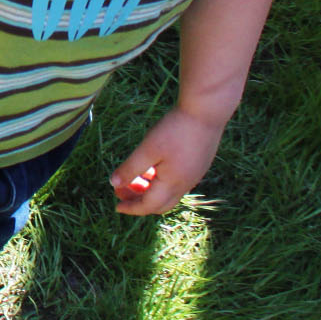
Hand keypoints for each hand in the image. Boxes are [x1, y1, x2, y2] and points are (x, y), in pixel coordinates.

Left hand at [109, 106, 227, 215]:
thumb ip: (130, 169)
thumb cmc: (175, 130)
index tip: (116, 207)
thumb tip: (114, 184)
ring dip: (149, 190)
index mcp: (173, 184)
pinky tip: (151, 168)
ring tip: (133, 179)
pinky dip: (160, 181)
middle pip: (160, 204)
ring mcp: (194, 175)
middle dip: (139, 201)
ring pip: (168, 192)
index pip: (149, 206)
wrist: (206, 112)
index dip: (132, 208)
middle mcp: (186, 184)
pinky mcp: (197, 165)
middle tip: (121, 192)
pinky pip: (176, 182)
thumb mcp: (148, 149)